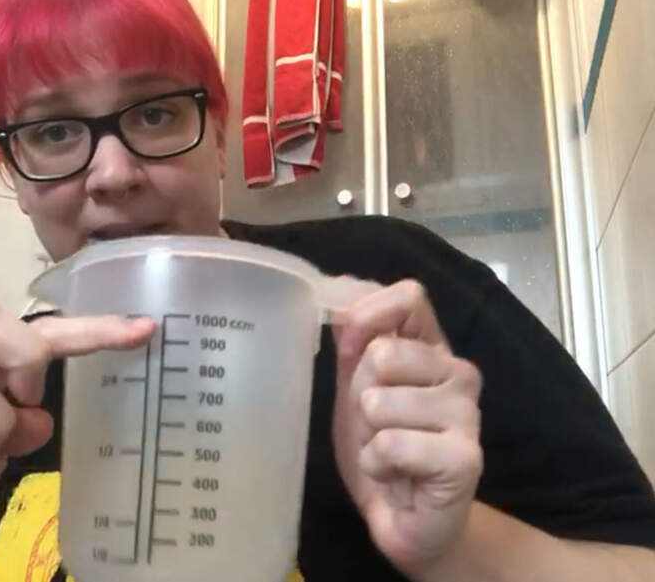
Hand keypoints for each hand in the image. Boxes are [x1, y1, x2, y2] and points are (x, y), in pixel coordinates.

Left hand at [331, 280, 482, 575]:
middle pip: (384, 353)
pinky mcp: (465, 458)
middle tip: (375, 424)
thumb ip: (352, 340)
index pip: (409, 298)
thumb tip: (339, 287)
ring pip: (380, 402)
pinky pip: (390, 444)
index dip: (368, 315)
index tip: (350, 348)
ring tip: (386, 452)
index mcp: (431, 349)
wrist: (407, 519)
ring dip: (367, 435)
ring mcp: (466, 414)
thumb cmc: (384, 450)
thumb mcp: (356, 388)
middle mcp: (457, 373)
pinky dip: (376, 464)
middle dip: (359, 394)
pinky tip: (394, 474)